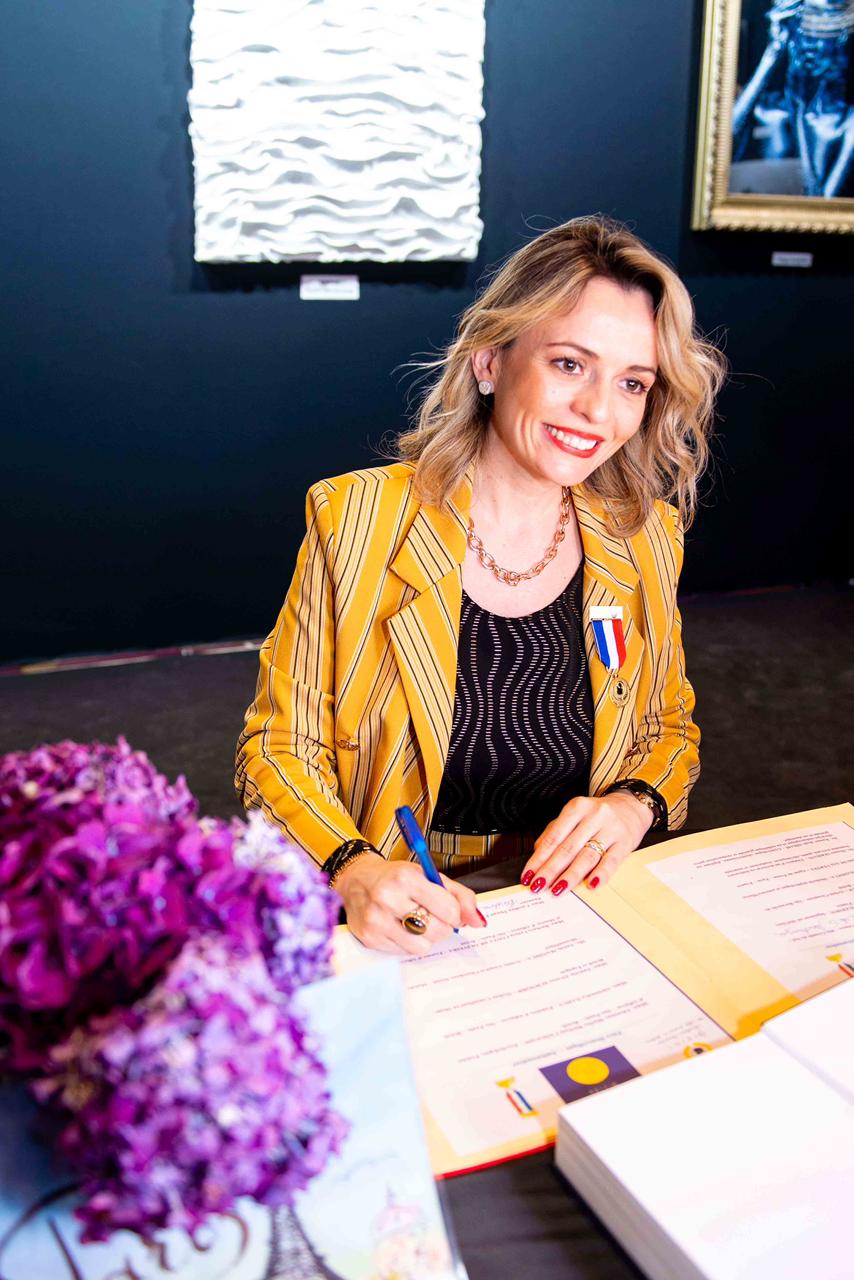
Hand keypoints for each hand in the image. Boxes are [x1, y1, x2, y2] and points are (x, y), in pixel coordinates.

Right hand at [333, 854, 485, 954]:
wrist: (356, 880)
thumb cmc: (397, 878)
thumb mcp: (428, 875)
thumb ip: (459, 896)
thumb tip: (478, 921)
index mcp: (406, 877)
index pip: (448, 909)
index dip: (456, 914)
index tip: (450, 911)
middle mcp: (388, 898)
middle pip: (437, 930)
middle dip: (443, 927)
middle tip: (434, 917)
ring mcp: (376, 920)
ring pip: (422, 946)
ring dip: (426, 938)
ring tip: (416, 923)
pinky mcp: (370, 938)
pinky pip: (405, 953)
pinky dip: (409, 943)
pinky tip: (400, 927)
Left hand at [521, 792, 653, 895]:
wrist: (631, 807)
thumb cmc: (597, 815)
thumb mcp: (574, 815)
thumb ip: (555, 831)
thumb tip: (537, 854)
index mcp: (577, 808)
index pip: (553, 837)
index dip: (539, 858)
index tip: (528, 875)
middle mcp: (594, 816)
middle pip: (568, 848)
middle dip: (550, 870)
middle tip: (538, 885)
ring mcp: (610, 829)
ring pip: (587, 856)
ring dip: (570, 876)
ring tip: (558, 890)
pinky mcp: (625, 843)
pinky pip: (611, 861)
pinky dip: (600, 874)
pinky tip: (591, 885)